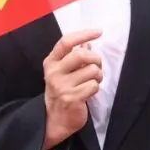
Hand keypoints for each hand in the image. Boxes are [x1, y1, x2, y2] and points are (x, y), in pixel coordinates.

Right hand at [43, 28, 101, 148]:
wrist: (55, 118)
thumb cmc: (62, 91)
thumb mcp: (63, 71)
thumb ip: (74, 56)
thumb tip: (87, 43)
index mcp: (51, 62)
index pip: (66, 42)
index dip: (84, 34)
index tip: (99, 31)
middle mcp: (54, 72)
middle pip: (81, 55)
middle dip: (96, 59)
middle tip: (97, 66)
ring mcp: (62, 86)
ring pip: (91, 71)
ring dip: (97, 76)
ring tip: (92, 81)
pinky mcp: (71, 98)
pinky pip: (93, 86)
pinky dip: (95, 88)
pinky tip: (89, 92)